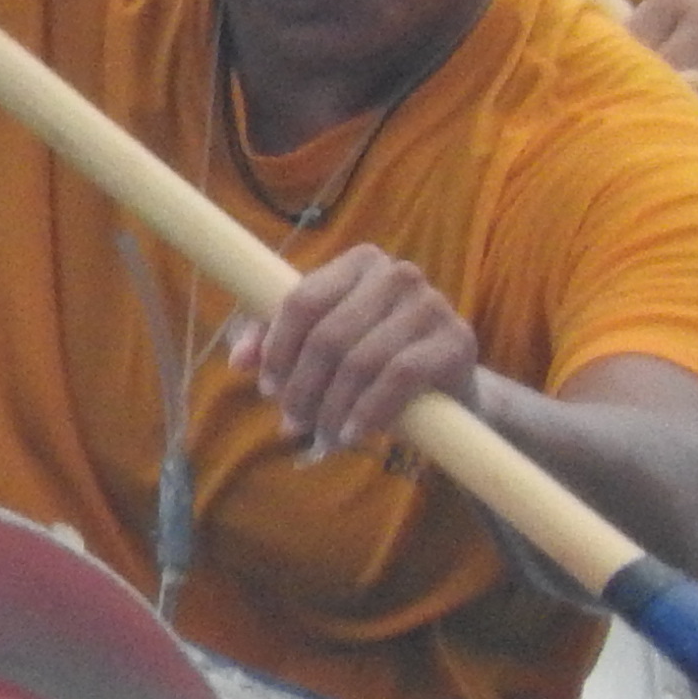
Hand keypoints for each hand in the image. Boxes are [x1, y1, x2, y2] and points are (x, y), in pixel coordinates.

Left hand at [220, 244, 483, 456]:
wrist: (445, 392)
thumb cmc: (372, 362)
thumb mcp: (319, 349)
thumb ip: (274, 344)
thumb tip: (240, 360)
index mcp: (360, 262)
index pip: (303, 300)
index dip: (278, 348)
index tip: (267, 388)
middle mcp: (398, 273)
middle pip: (329, 334)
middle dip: (303, 387)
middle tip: (292, 422)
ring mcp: (431, 304)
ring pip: (361, 359)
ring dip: (332, 408)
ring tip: (321, 436)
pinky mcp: (456, 341)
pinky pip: (399, 376)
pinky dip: (368, 411)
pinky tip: (352, 435)